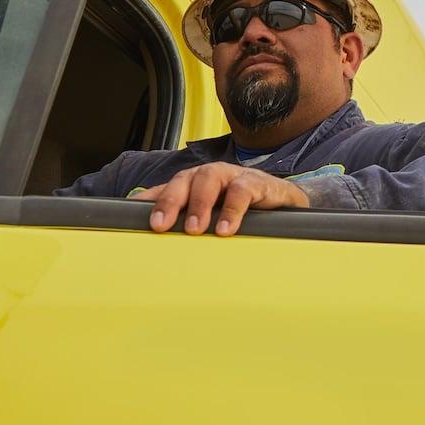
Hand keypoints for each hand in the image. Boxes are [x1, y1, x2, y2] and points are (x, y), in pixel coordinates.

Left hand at [130, 162, 310, 235]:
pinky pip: (241, 191)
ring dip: (200, 204)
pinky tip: (226, 228)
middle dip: (171, 201)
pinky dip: (232, 209)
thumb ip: (185, 226)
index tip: (142, 223)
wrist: (282, 201)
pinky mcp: (256, 183)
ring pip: (209, 179)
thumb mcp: (210, 217)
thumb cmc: (239, 209)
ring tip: (195, 230)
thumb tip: (153, 249)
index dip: (152, 203)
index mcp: (193, 183)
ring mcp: (232, 176)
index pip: (167, 188)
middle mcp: (209, 175)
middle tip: (162, 226)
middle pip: (184, 180)